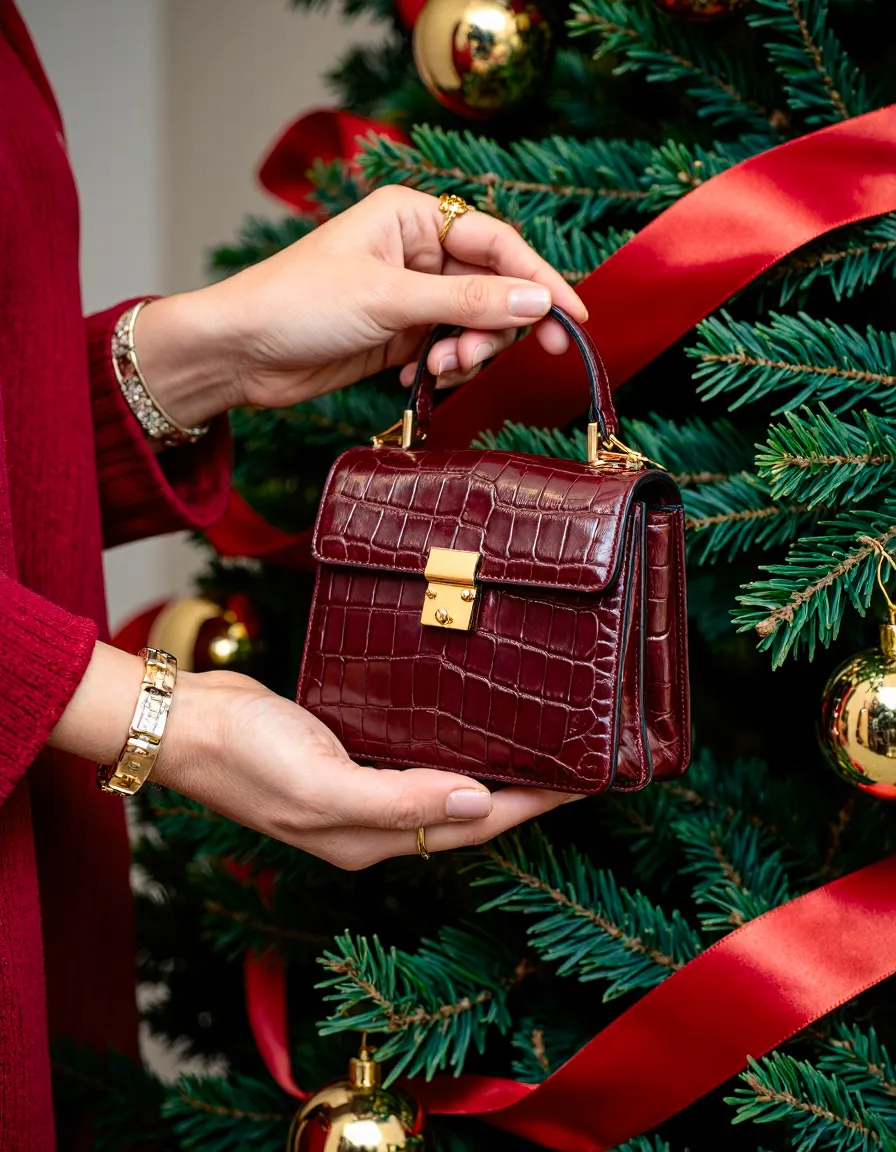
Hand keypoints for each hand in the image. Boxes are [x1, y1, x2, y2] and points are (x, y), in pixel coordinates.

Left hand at [134, 186, 587, 428]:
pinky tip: (414, 378)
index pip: (497, 243)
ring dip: (466, 352)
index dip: (539, 279)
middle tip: (478, 359)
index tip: (572, 318)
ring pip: (472, 323)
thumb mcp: (388, 299)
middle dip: (493, 327)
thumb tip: (538, 302)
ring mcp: (408, 295)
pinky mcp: (398, 334)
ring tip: (436, 369)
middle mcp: (416, 251)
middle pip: (491, 287)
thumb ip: (467, 301)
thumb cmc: (298, 304)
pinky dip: (442, 367)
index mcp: (412, 217)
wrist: (240, 353)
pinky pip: (445, 348)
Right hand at [155, 669, 578, 870]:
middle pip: (465, 813)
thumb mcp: (324, 785)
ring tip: (534, 745)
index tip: (580, 784)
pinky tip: (463, 725)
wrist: (186, 723)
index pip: (472, 828)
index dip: (528, 807)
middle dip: (521, 794)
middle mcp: (372, 823)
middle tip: (572, 762)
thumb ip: (401, 801)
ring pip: (441, 786)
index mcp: (371, 840)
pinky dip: (447, 747)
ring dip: (488, 771)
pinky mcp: (345, 756)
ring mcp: (358, 791)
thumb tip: (480, 803)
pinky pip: (411, 759)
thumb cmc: (245, 756)